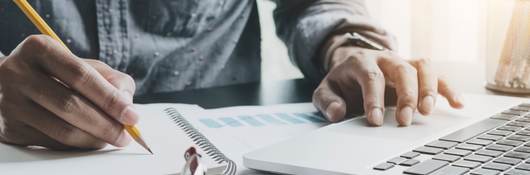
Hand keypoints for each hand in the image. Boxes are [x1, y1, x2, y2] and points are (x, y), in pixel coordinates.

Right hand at [0, 35, 137, 149]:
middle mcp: (18, 74)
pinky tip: (92, 139)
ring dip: (95, 139)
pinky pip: (53, 143)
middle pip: (70, 105)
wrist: (13, 83)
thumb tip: (126, 104)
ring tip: (113, 138)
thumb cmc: (58, 72)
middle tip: (126, 135)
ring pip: (62, 130)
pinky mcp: (10, 128)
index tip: (132, 115)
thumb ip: (112, 79)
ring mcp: (10, 102)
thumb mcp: (84, 64)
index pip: (80, 76)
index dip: (109, 98)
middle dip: (106, 124)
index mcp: (39, 49)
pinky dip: (79, 144)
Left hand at [313, 46, 462, 125]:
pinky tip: (457, 104)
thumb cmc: (343, 81)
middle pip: (401, 70)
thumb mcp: (326, 90)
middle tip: (404, 120)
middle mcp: (386, 59)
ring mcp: (404, 63)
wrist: (353, 64)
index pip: (371, 77)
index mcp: (362, 62)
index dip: (374, 98)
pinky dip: (449, 89)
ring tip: (427, 112)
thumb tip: (336, 112)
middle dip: (405, 95)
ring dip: (429, 89)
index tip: (374, 120)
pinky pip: (438, 75)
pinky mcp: (418, 71)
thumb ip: (327, 101)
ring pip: (423, 67)